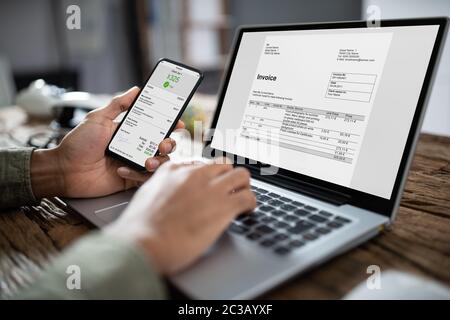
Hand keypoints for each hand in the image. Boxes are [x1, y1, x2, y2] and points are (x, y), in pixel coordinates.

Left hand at [31, 87, 182, 198]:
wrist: (65, 170)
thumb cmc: (77, 144)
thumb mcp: (97, 118)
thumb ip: (118, 104)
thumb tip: (135, 89)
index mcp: (129, 131)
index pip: (155, 126)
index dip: (169, 124)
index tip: (178, 122)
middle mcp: (134, 146)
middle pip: (163, 144)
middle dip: (169, 143)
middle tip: (163, 143)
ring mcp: (133, 162)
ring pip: (159, 162)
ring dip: (158, 160)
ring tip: (147, 161)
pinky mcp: (130, 178)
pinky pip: (146, 178)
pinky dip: (138, 174)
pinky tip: (122, 170)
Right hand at [104, 160, 255, 274]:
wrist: (144, 243)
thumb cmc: (140, 228)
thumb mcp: (146, 196)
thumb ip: (161, 188)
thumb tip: (170, 192)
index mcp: (174, 171)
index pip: (201, 165)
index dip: (209, 178)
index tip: (211, 186)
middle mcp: (195, 175)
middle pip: (224, 165)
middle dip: (228, 178)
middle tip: (228, 192)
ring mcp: (211, 189)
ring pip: (242, 175)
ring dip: (243, 187)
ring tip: (240, 199)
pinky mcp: (224, 207)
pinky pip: (249, 197)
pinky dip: (250, 204)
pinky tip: (245, 211)